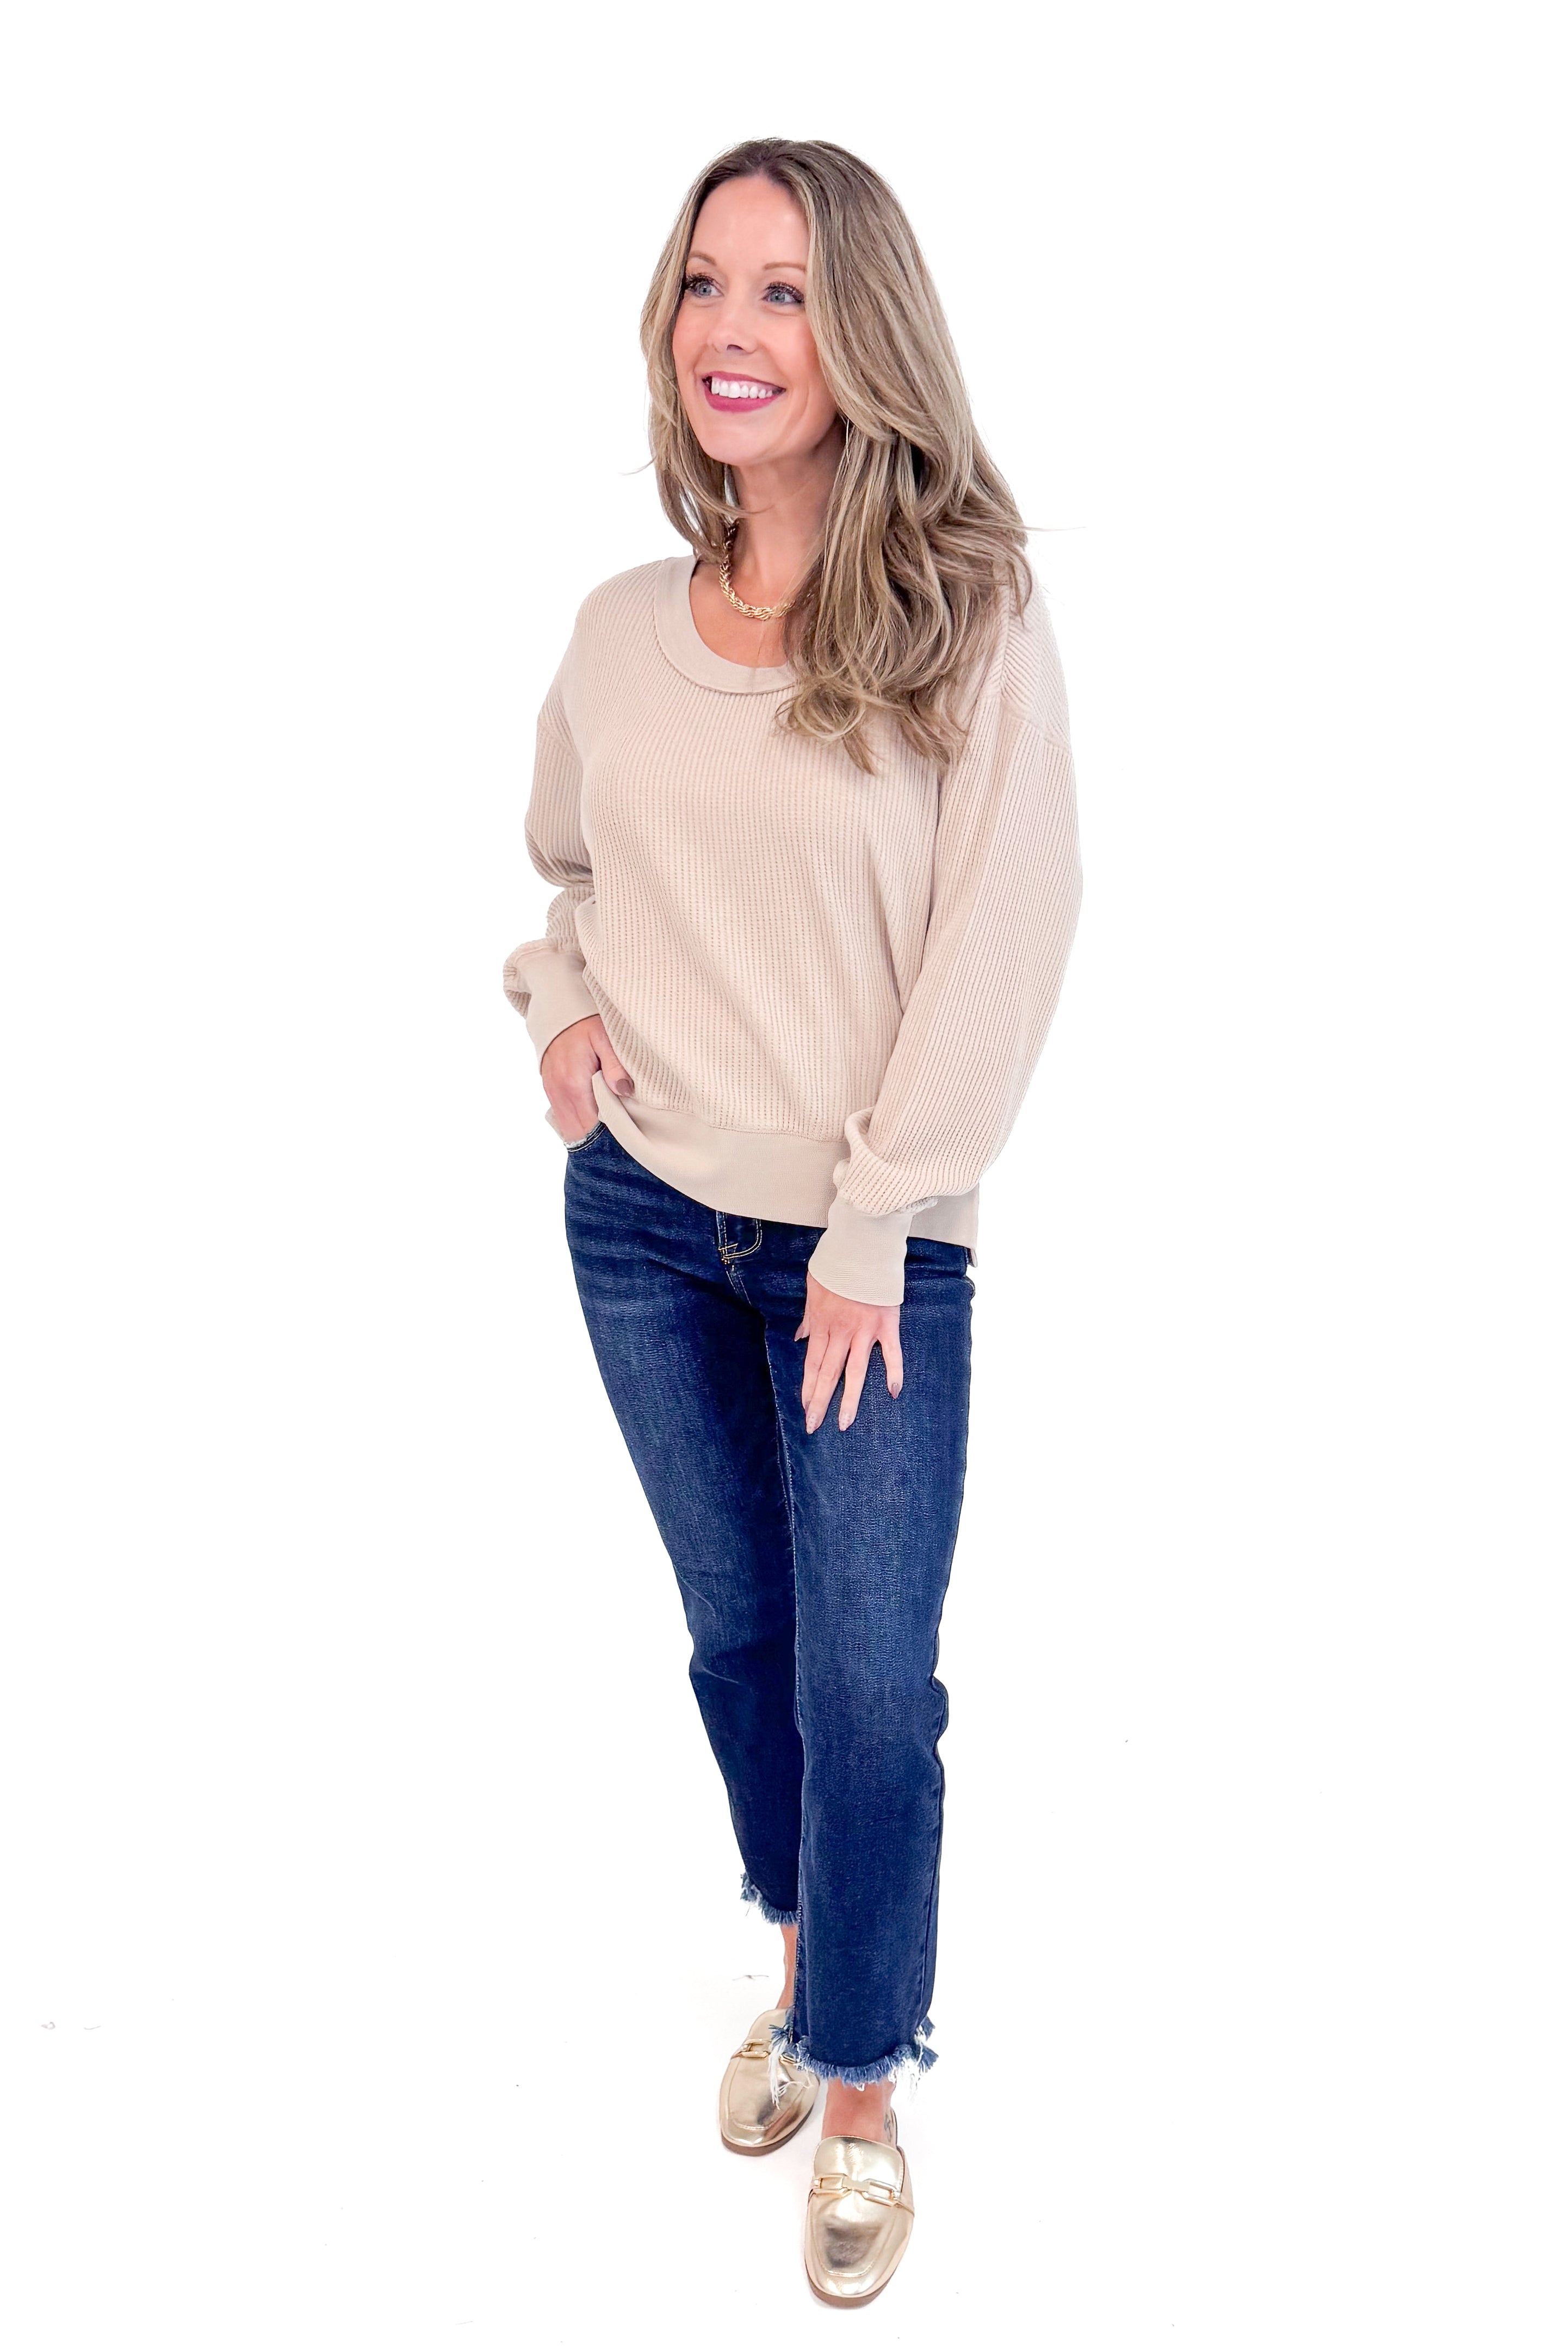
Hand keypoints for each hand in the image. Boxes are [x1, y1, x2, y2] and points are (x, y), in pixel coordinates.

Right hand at [540, 1014, 632, 1140]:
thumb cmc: (584, 1024)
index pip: (591, 1124)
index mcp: (574, 1083)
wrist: (558, 1012)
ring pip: (569, 1127)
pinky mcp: (549, 1089)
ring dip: (587, 1130)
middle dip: (598, 1136)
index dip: (608, 1133)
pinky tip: (592, 1117)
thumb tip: (624, 1091)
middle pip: (579, 1131)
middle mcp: (559, 1092)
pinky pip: (562, 1117)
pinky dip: (577, 1122)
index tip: (624, 1132)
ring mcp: (552, 1092)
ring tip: (607, 1127)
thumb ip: (615, 1066)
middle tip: (618, 1134)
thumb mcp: (604, 1038)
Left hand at [796, 1271, 902, 1433]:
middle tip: (813, 1427)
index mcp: (822, 1323)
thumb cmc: (837, 1265)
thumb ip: (808, 1316)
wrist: (863, 1247)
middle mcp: (842, 1332)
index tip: (804, 1408)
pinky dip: (894, 1372)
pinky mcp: (887, 1324)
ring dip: (849, 1399)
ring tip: (844, 1423)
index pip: (812, 1363)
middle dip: (820, 1402)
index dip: (807, 1387)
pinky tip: (893, 1393)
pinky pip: (892, 1353)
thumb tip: (800, 1337)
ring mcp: (865, 1330)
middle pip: (828, 1373)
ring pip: (855, 1372)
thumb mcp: (813, 1288)